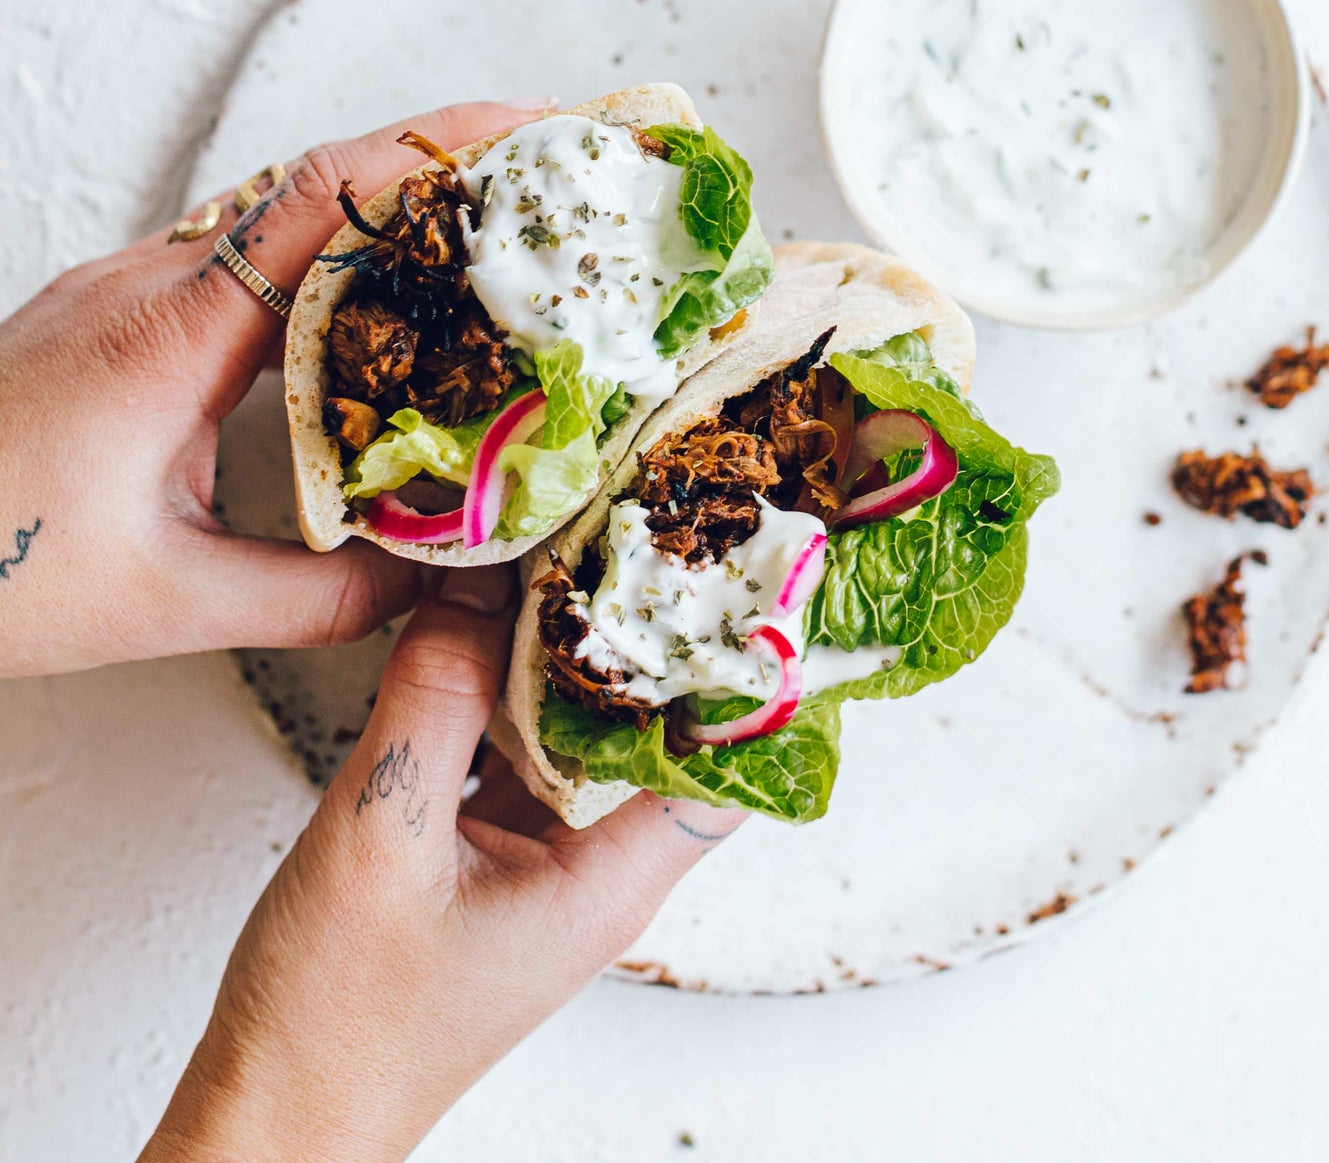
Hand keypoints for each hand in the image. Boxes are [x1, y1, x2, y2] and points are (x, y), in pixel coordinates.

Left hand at [0, 101, 539, 676]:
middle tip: (540, 173)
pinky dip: (319, 253)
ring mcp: (123, 287)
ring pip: (276, 212)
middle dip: (438, 162)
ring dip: (380, 207)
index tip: (531, 131)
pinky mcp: (107, 311)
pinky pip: (235, 253)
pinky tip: (362, 297)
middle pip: (319, 181)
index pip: (329, 196)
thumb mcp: (166, 601)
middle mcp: (151, 283)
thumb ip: (315, 598)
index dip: (438, 149)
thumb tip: (427, 586)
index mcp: (176, 331)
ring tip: (476, 230)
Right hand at [140, 575, 744, 1162]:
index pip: (725, 765)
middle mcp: (598, 870)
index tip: (723, 580)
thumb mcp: (378, 832)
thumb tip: (474, 586)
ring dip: (567, 664)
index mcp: (609, 877)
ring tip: (555, 563)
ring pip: (587, 739)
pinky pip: (525, 759)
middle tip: (627, 536)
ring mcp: (549, 866)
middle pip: (659, 734)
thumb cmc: (335, 1023)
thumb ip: (431, 700)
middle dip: (646, 640)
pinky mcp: (499, 863)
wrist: (278, 1117)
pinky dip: (508, 700)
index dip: (736, 674)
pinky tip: (476, 640)